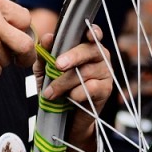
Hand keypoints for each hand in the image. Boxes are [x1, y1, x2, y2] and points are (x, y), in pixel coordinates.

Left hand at [35, 26, 112, 151]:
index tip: (88, 35)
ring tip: (51, 93)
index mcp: (86, 47)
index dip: (92, 32)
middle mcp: (99, 57)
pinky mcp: (106, 90)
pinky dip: (76, 94)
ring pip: (85, 72)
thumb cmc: (58, 90)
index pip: (93, 33)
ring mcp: (106, 73)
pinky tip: (70, 99)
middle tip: (58, 65)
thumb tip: (47, 37)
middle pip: (89, 50)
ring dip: (64, 83)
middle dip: (72, 57)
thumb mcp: (45, 71)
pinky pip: (91, 88)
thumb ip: (45, 54)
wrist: (65, 119)